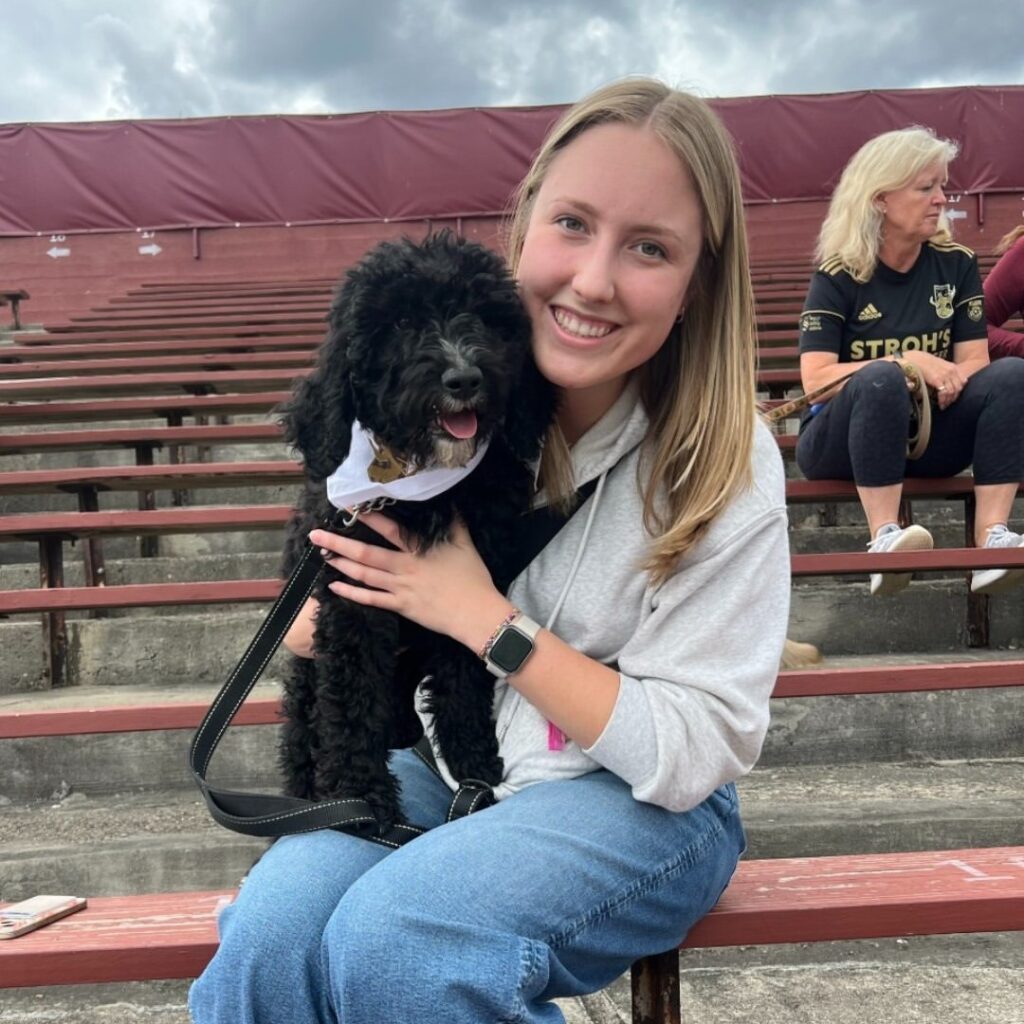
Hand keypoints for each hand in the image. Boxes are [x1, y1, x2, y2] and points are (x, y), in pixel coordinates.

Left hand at [309, 514, 512, 650]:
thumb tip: (450, 502)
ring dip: (341, 564)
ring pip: (364, 575)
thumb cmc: (473, 578)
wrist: (476, 613)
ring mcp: (400, 588)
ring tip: (323, 555)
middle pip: (366, 553)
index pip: (389, 529)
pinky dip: (352, 593)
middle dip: (339, 543)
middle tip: (316, 535)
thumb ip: (454, 523)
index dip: (368, 517)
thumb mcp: (465, 544)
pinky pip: (371, 599)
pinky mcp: (401, 606)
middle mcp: (404, 567)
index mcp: (418, 549)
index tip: (349, 507)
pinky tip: (335, 586)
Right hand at [899, 351, 965, 409]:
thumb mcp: (938, 364)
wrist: (914, 359)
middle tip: (948, 404)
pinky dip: (943, 400)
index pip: (962, 382)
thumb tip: (945, 384)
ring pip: (952, 391)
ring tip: (943, 405)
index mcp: (952, 367)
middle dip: (953, 398)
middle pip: (958, 388)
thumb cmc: (923, 362)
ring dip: (948, 400)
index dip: (958, 391)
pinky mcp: (937, 379)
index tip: (953, 397)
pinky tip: (940, 403)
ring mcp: (945, 375)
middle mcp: (951, 371)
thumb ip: (944, 372)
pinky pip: (944, 392)